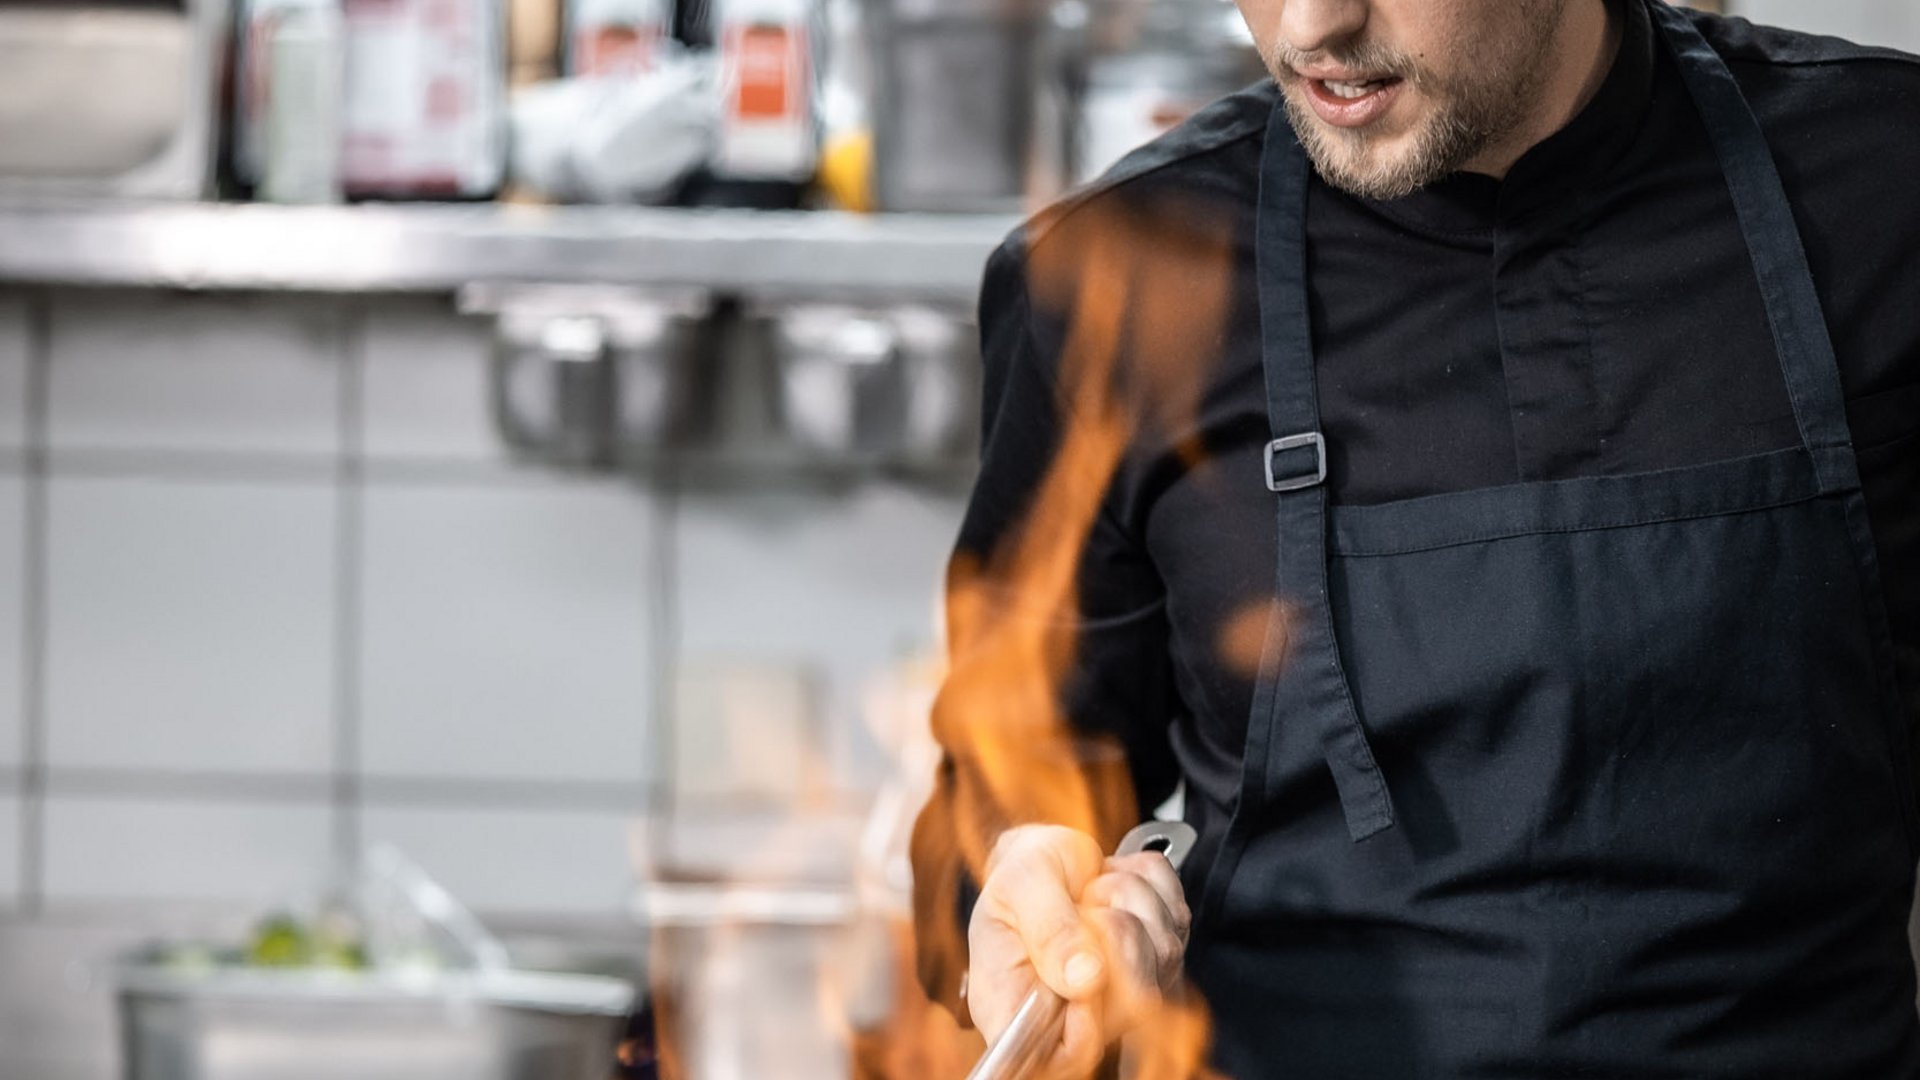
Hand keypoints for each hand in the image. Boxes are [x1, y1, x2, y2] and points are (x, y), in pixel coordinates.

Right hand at [966, 824, 1191, 1077]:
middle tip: (1081, 903)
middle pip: (1135, 999)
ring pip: (1164, 952)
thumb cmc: (1020, 876)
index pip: (1068, 1055)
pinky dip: (1152, 886)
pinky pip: (1178, 916)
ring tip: (1092, 891)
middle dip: (1115, 928)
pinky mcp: (1159, 960)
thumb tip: (1084, 979)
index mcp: (1018, 1009)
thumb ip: (1048, 930)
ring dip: (1132, 898)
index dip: (1088, 1020)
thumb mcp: (1016, 886)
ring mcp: (1124, 992)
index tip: (1086, 969)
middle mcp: (1074, 1013)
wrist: (1044, 856)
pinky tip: (1116, 886)